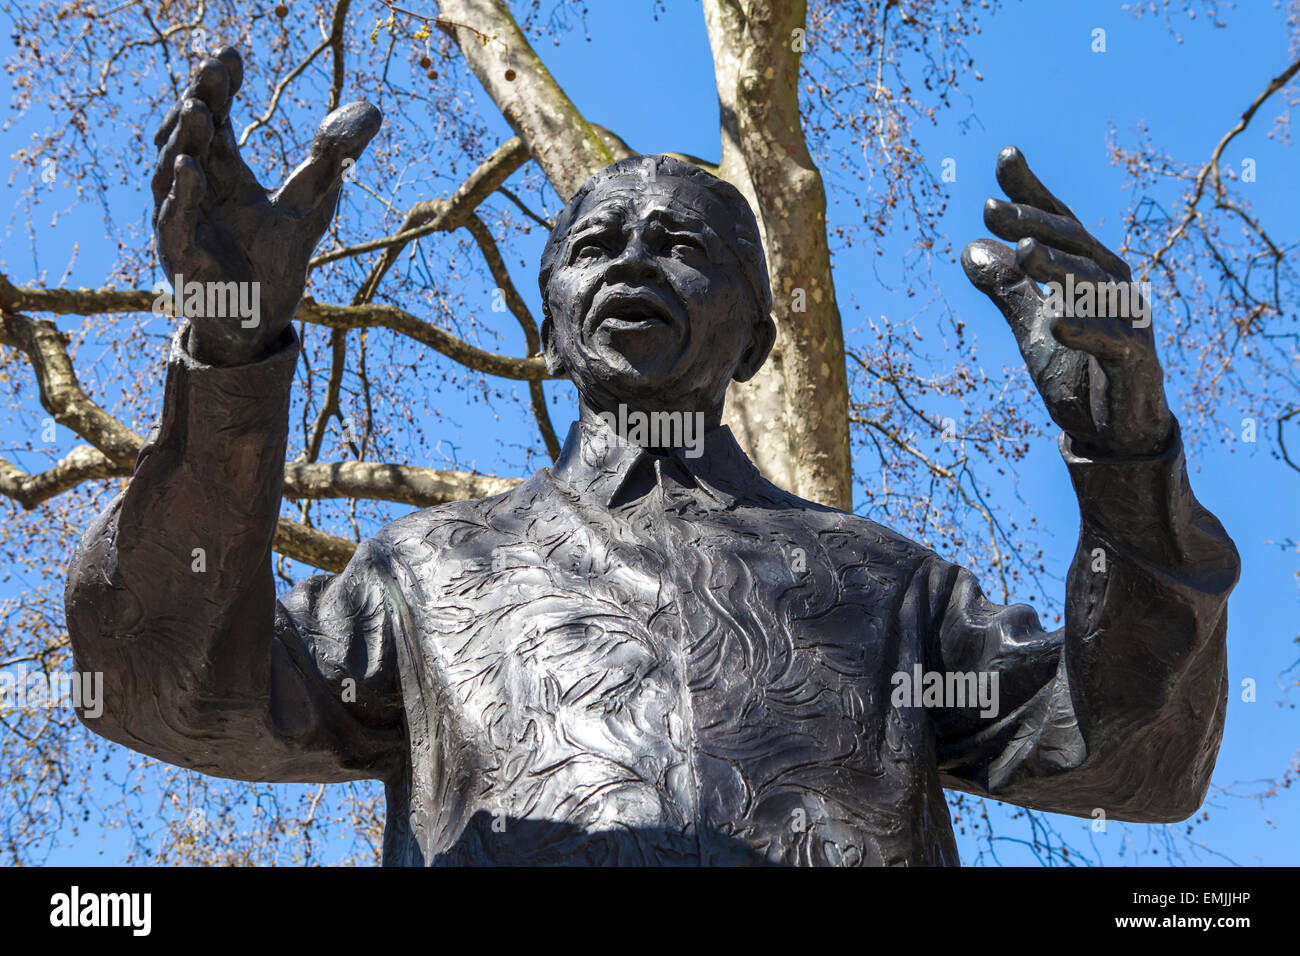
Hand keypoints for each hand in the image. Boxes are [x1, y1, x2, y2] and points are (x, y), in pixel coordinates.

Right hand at [152, 48, 381, 365]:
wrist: (256, 326)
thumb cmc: (273, 265)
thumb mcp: (308, 208)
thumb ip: (331, 162)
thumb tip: (370, 112)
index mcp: (223, 174)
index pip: (217, 118)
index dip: (220, 87)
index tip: (232, 55)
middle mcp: (195, 189)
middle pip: (190, 135)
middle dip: (199, 99)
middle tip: (212, 67)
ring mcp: (181, 219)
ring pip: (171, 170)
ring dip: (184, 139)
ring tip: (199, 107)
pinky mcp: (179, 254)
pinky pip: (174, 219)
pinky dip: (180, 194)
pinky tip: (190, 167)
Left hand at [962, 146, 1171, 457]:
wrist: (1117, 433)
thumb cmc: (1080, 374)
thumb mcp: (1034, 329)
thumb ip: (1008, 291)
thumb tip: (968, 248)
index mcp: (1088, 273)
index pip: (1058, 223)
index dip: (1033, 191)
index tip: (1005, 155)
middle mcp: (1113, 287)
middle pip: (1073, 244)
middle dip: (1034, 223)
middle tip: (991, 208)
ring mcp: (1128, 323)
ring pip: (1093, 285)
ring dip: (1058, 267)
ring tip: (1024, 252)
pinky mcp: (1135, 362)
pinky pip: (1110, 343)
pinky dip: (1084, 331)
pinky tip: (1056, 324)